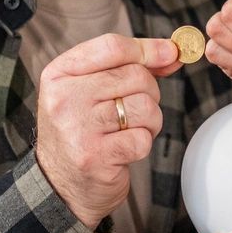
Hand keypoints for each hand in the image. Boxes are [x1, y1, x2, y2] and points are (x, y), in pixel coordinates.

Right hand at [36, 33, 182, 228]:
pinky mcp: (96, 157)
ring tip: (129, 130)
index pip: (112, 46)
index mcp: (59, 74)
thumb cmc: (82, 131)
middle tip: (134, 110)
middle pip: (134, 75)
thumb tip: (171, 52)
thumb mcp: (91, 90)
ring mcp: (79, 128)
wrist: (60, 186)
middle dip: (149, 91)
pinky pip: (143, 138)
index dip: (148, 48)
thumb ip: (127, 66)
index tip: (170, 53)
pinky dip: (142, 143)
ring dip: (149, 120)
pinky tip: (123, 149)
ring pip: (145, 106)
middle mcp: (64, 98)